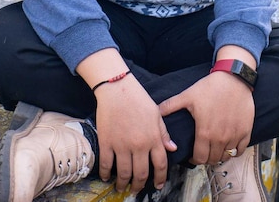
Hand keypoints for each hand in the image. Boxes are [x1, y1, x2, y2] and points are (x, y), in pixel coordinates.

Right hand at [94, 76, 176, 193]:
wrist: (117, 89)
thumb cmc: (138, 99)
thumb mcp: (156, 114)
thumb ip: (163, 133)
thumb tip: (172, 148)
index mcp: (153, 138)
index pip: (160, 164)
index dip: (160, 178)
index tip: (158, 185)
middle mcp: (139, 145)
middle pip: (141, 173)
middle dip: (139, 185)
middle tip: (136, 190)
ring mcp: (122, 145)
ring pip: (124, 173)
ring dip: (123, 184)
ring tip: (122, 188)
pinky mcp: (106, 142)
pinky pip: (106, 164)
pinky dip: (106, 174)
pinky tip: (106, 178)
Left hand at [157, 72, 253, 164]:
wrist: (234, 78)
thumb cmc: (211, 86)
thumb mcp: (188, 96)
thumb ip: (170, 106)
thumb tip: (156, 111)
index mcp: (205, 132)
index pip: (200, 158)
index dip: (195, 159)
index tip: (194, 154)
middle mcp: (220, 137)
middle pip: (213, 160)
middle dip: (207, 158)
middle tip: (204, 151)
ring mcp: (234, 135)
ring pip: (226, 156)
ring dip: (220, 155)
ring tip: (215, 148)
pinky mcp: (245, 131)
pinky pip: (241, 150)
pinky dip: (234, 151)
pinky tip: (229, 144)